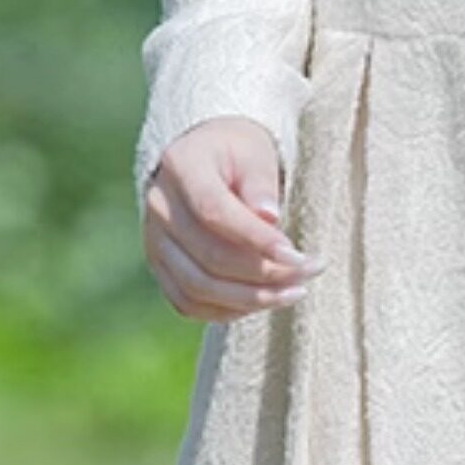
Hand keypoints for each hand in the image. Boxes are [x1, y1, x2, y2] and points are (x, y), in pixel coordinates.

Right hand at [142, 116, 323, 321]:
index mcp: (181, 166)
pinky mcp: (160, 267)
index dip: (257, 240)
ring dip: (252, 298)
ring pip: (198, 288)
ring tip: (295, 291)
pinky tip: (264, 300)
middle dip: (265, 273)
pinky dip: (228, 311)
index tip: (297, 255)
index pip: (214, 212)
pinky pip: (188, 303)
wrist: (205, 159)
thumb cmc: (238, 154)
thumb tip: (269, 219)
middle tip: (310, 271)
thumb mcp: (255, 154)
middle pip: (208, 256)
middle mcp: (159, 206)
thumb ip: (261, 183)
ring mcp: (154, 241)